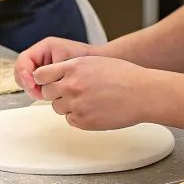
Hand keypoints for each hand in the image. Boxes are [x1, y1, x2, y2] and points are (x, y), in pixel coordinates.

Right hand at [14, 36, 95, 98]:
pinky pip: (36, 87)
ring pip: (27, 81)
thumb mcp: (66, 62)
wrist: (100, 63)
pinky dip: (40, 92)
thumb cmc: (86, 59)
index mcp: (43, 49)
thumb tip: (35, 81)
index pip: (23, 61)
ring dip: (33, 90)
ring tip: (45, 95)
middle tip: (38, 94)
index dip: (23, 74)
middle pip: (21, 72)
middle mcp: (40, 58)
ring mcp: (42, 69)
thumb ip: (50, 71)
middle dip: (27, 84)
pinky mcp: (47, 79)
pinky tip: (49, 95)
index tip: (32, 86)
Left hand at [33, 56, 159, 130]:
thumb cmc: (123, 75)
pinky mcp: (83, 121)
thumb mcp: (93, 62)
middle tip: (72, 91)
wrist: (142, 93)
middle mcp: (71, 86)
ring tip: (88, 99)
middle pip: (47, 93)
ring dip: (67, 104)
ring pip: (58, 108)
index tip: (47, 81)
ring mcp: (76, 104)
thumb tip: (55, 74)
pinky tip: (93, 109)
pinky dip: (78, 116)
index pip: (41, 75)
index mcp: (72, 68)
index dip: (44, 79)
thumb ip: (71, 68)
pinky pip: (70, 119)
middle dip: (56, 92)